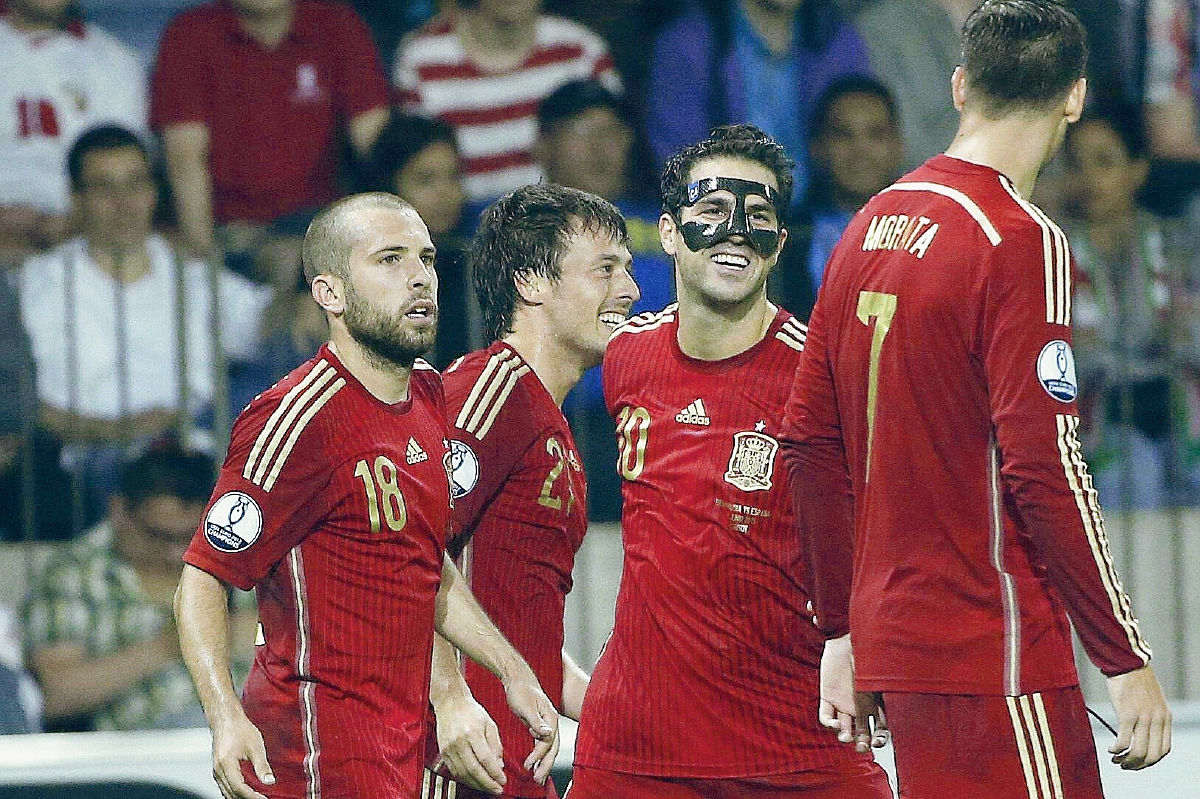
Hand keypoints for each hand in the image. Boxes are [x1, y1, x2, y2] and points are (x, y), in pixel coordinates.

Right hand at [210, 707, 274, 798]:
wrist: (226, 719)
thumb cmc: (240, 729)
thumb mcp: (256, 746)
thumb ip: (262, 766)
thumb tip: (270, 781)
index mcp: (226, 764)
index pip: (239, 788)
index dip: (252, 796)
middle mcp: (218, 770)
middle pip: (231, 793)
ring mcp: (216, 771)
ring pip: (226, 792)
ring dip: (240, 797)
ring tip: (256, 798)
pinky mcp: (218, 770)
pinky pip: (225, 787)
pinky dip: (235, 792)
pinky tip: (246, 793)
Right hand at [434, 692, 505, 793]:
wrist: (450, 702)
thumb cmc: (471, 711)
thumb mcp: (490, 724)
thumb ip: (496, 745)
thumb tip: (499, 765)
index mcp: (472, 732)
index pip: (485, 758)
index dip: (495, 772)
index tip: (503, 780)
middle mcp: (458, 741)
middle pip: (473, 769)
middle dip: (487, 783)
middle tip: (497, 789)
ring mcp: (448, 748)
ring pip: (463, 773)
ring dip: (476, 784)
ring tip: (488, 788)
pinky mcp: (443, 752)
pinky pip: (454, 771)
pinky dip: (465, 779)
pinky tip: (474, 781)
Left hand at [502, 672, 559, 784]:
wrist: (517, 679)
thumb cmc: (521, 690)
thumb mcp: (526, 706)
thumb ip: (536, 722)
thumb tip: (548, 734)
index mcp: (550, 717)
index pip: (548, 742)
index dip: (539, 755)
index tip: (529, 765)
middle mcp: (551, 722)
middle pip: (552, 748)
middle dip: (546, 765)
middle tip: (537, 780)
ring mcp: (546, 724)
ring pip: (548, 747)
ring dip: (543, 762)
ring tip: (537, 777)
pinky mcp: (538, 726)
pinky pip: (541, 743)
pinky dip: (539, 755)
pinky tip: (534, 763)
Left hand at [818, 635, 887, 752]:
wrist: (845, 637)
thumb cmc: (867, 652)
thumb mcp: (884, 670)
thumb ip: (895, 684)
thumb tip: (915, 691)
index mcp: (877, 702)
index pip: (881, 727)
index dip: (880, 738)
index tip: (879, 741)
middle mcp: (860, 706)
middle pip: (862, 733)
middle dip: (862, 744)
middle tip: (862, 746)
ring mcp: (843, 703)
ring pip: (844, 729)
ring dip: (845, 737)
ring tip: (846, 737)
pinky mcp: (827, 696)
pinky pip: (826, 716)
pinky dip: (829, 724)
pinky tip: (835, 724)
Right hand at [1106, 665, 1170, 769]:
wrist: (1127, 662)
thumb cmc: (1136, 679)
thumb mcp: (1152, 700)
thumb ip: (1151, 717)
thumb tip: (1140, 732)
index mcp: (1165, 717)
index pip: (1164, 749)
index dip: (1151, 761)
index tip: (1138, 761)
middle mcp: (1157, 720)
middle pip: (1153, 755)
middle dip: (1138, 765)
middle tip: (1125, 765)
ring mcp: (1143, 718)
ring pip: (1138, 752)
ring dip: (1126, 760)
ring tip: (1115, 759)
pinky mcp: (1127, 714)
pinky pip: (1123, 740)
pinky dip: (1116, 749)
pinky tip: (1110, 749)